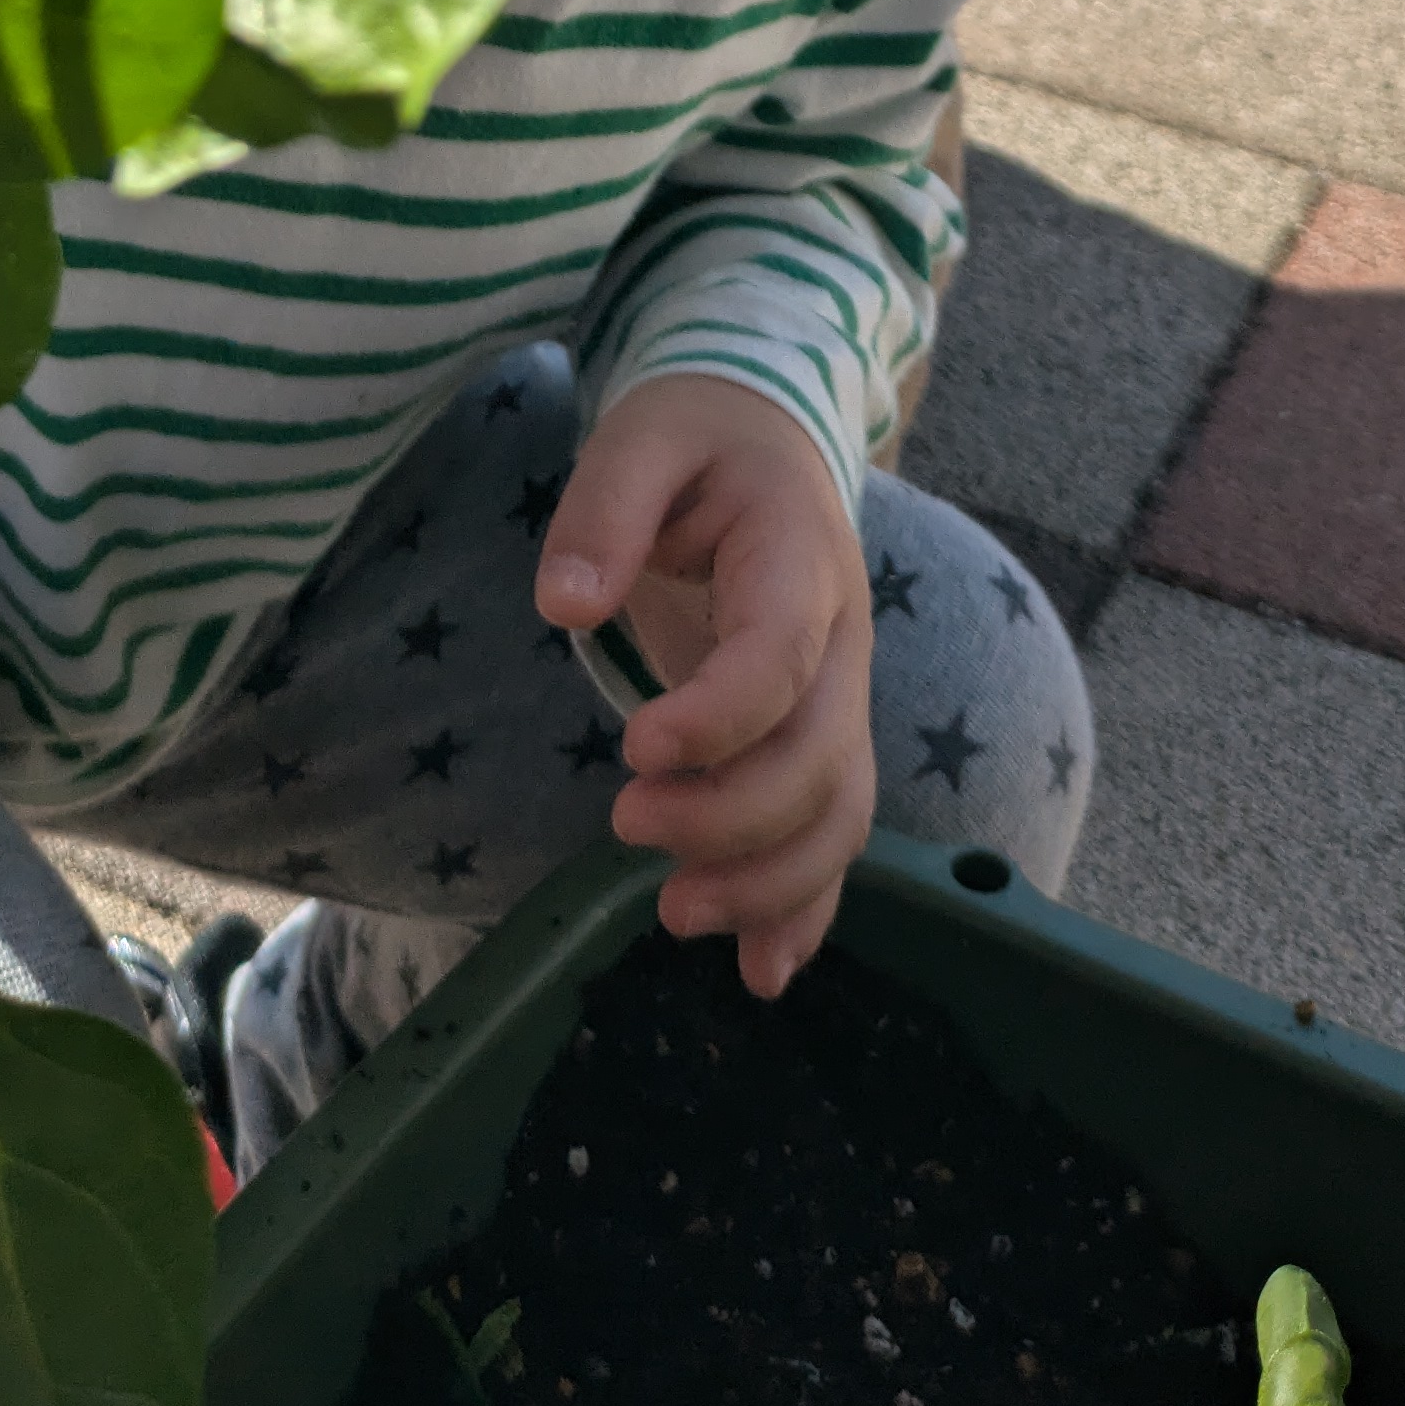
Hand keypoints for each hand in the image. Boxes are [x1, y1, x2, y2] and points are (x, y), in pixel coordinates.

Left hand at [537, 372, 870, 996]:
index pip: (781, 658)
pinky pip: (834, 831)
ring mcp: (838, 695)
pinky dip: (806, 908)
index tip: (635, 754)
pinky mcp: (818, 734)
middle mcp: (839, 640)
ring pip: (838, 813)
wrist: (764, 434)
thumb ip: (603, 509)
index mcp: (799, 558)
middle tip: (624, 825)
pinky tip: (760, 971)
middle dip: (730, 817)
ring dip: (768, 882)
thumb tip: (565, 603)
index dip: (719, 720)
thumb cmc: (697, 436)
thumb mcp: (640, 437)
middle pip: (818, 758)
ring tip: (672, 914)